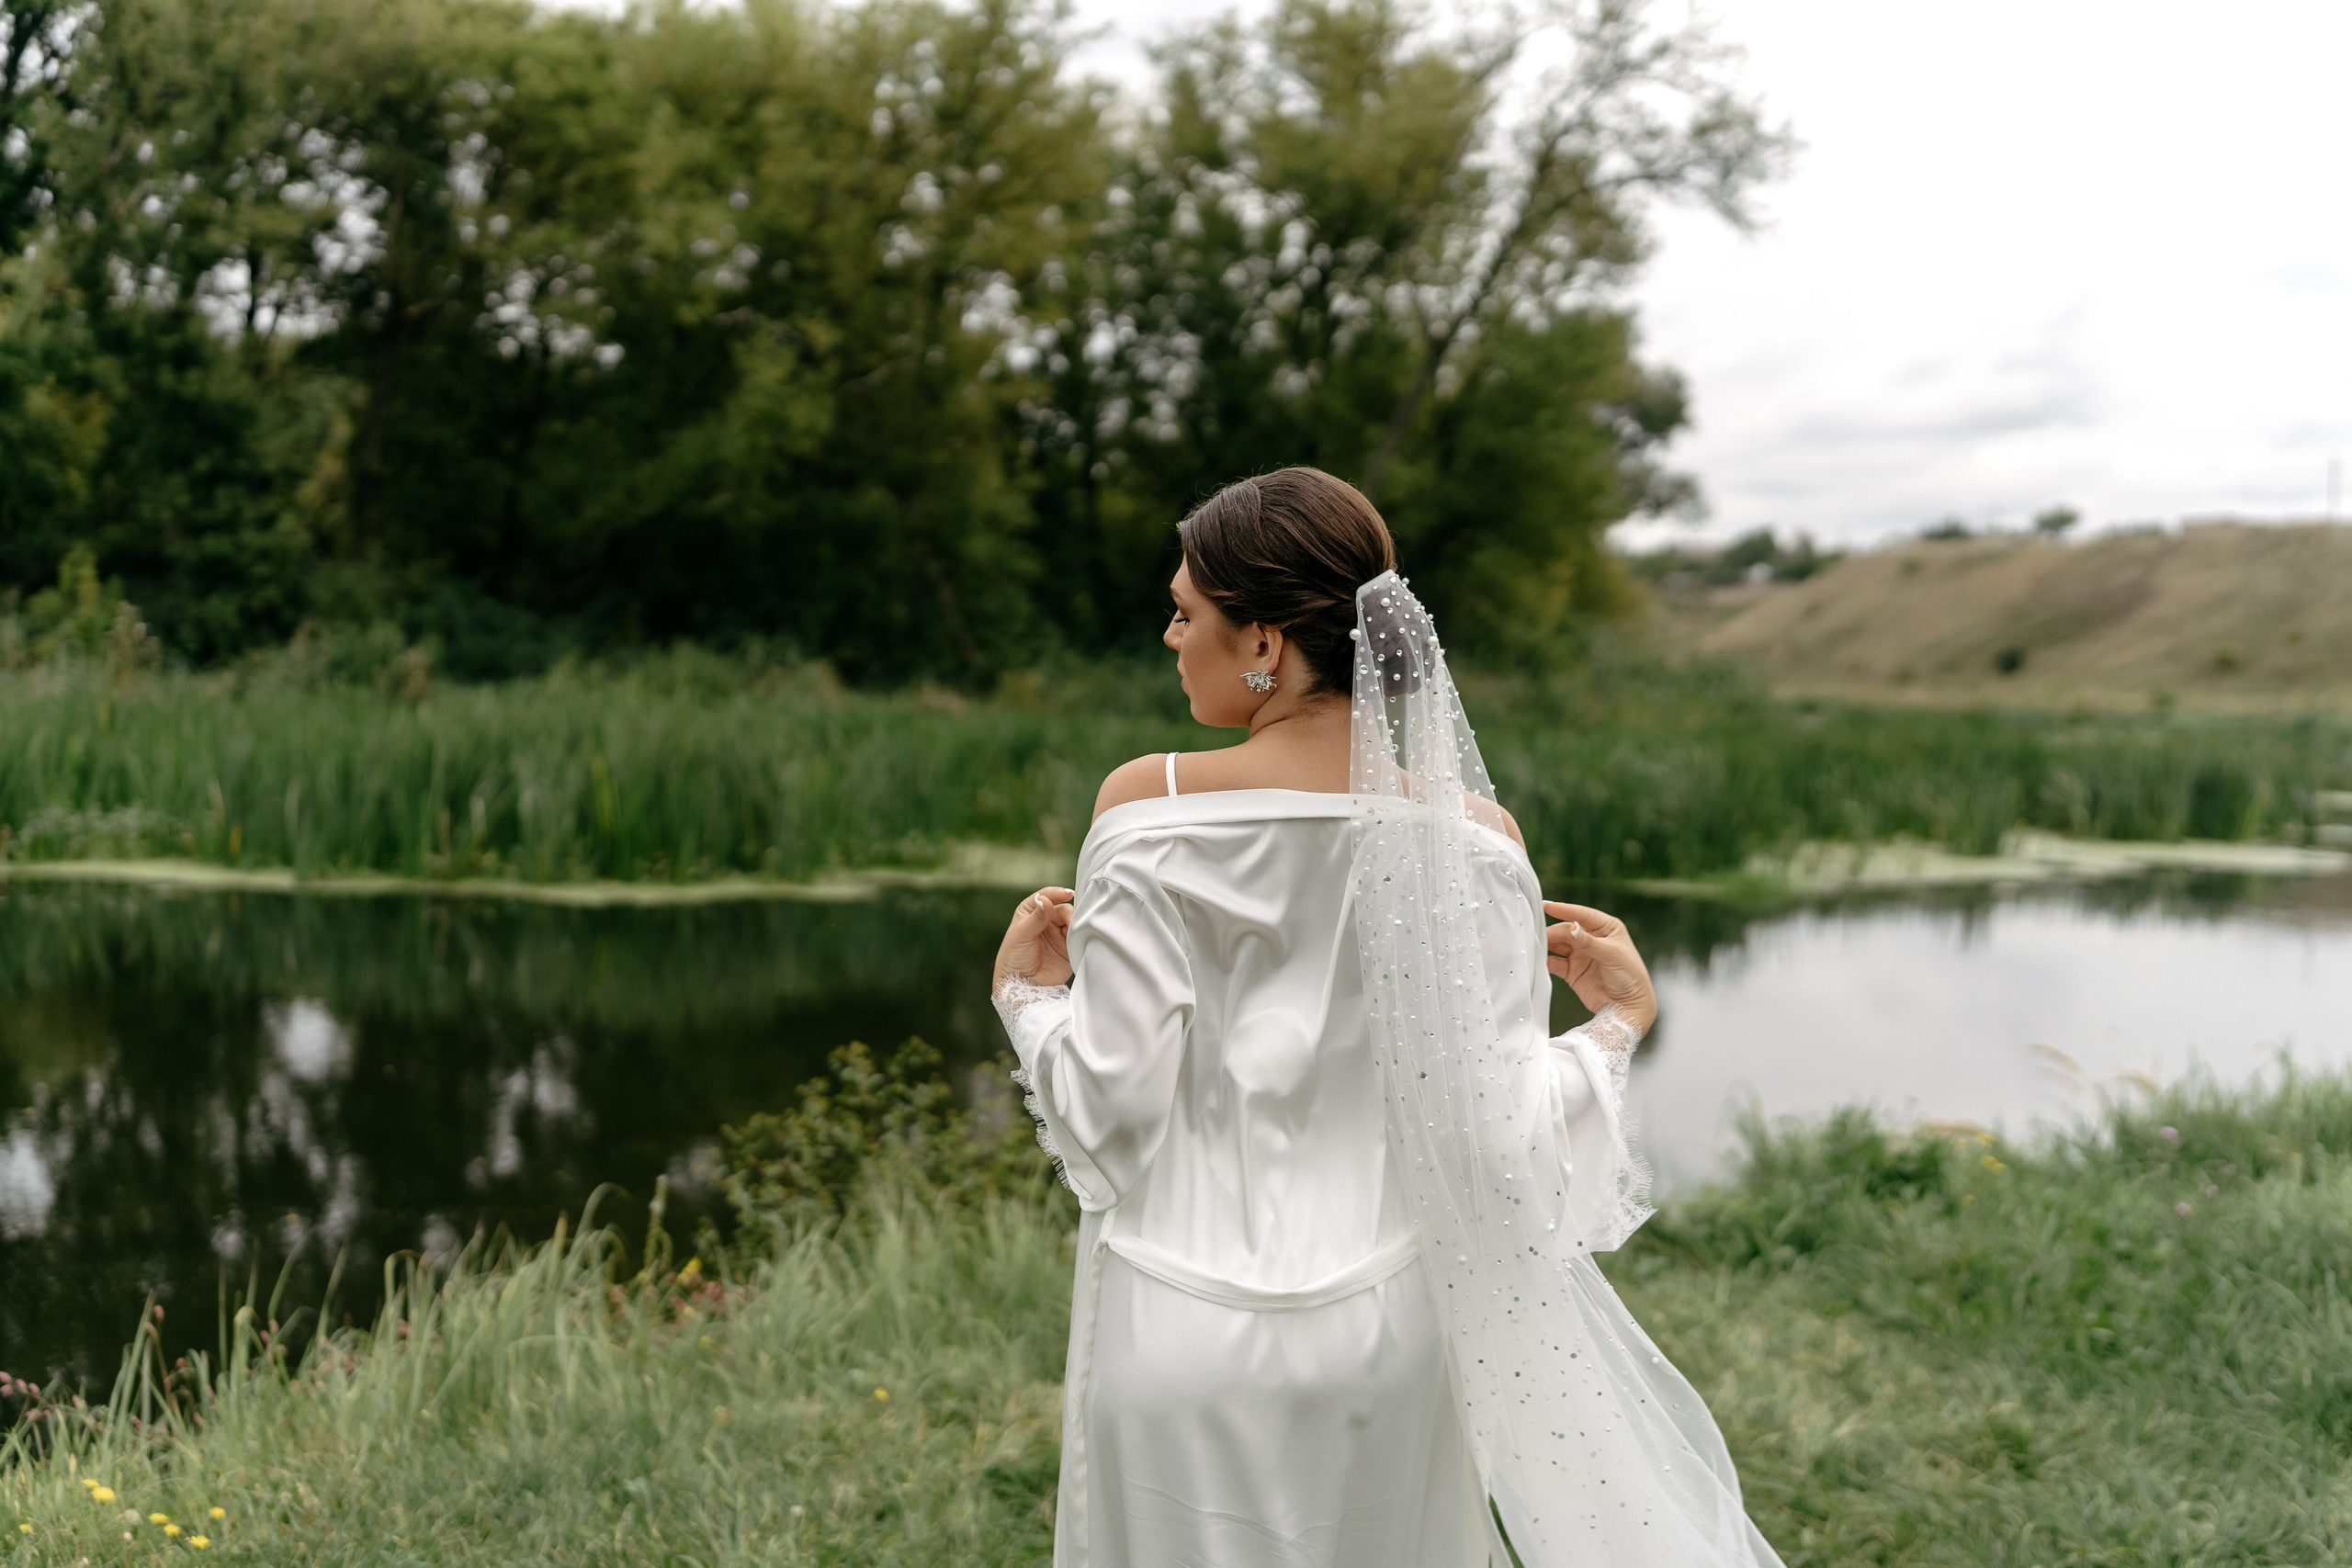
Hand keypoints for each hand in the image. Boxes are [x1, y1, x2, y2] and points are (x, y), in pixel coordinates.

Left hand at [994, 886, 1074, 989]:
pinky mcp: (1068, 948)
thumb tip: (1046, 900)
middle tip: (1071, 922)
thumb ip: (1036, 918)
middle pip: (1062, 909)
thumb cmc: (1013, 958)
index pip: (1045, 897)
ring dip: (1075, 924)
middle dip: (1068, 913)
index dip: (1056, 893)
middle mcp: (1045, 921)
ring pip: (1073, 922)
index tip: (1067, 894)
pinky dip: (1081, 936)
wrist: (1022, 986)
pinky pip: (1078, 938)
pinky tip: (1079, 939)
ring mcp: (1058, 935)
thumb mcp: (1021, 935)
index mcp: (1030, 912)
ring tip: (1074, 933)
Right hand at [1542, 902, 1655, 1034]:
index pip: (1583, 915)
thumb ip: (1590, 943)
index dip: (1565, 909)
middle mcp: (1592, 939)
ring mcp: (1581, 955)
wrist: (1628, 1007)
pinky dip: (1545, 961)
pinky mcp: (1572, 971)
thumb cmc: (1630, 977)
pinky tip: (1538, 961)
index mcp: (1606, 928)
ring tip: (1534, 944)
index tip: (1547, 906)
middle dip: (1553, 931)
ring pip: (1558, 945)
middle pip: (1567, 930)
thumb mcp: (1613, 955)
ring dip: (1547, 944)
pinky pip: (1555, 963)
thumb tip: (1571, 928)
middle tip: (1538, 933)